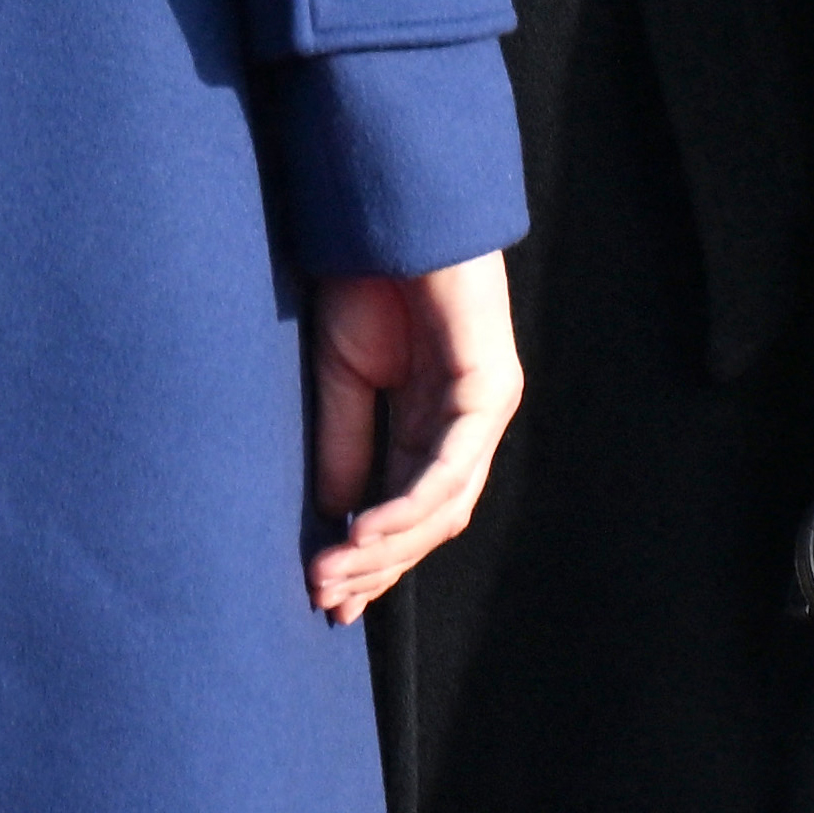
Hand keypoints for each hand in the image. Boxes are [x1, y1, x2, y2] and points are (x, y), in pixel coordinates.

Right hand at [305, 253, 521, 622]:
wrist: (391, 213)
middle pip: (430, 520)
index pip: (408, 509)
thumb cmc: (368, 280)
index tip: (325, 596)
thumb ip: (347, 449)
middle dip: (376, 566)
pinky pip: (449, 466)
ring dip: (386, 549)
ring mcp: (484, 409)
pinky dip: (407, 506)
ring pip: (443, 505)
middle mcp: (467, 424)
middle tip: (324, 599)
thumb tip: (335, 521)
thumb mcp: (342, 379)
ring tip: (333, 575)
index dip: (370, 557)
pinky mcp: (489, 391)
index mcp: (433, 422)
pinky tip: (364, 533)